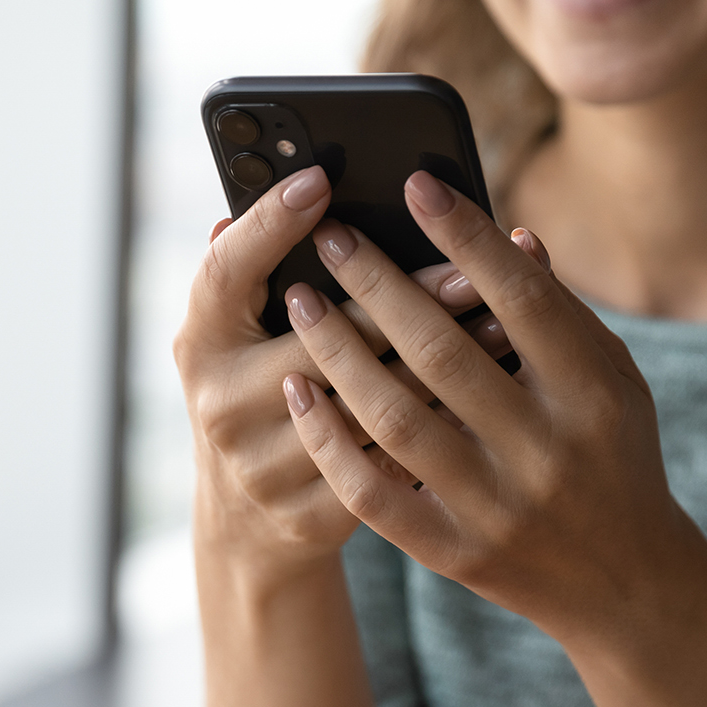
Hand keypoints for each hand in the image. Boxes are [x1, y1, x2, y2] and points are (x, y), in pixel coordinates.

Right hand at [172, 166, 511, 574]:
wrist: (249, 526)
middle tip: (471, 272)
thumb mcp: (248, 334)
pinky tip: (494, 399)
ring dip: (445, 368)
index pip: (226, 269)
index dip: (268, 223)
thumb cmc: (265, 392)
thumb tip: (309, 187)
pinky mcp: (308, 516)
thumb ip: (271, 269)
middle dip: (404, 300)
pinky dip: (447, 428)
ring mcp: (262, 465)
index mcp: (201, 341)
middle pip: (321, 339)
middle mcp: (221, 403)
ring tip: (505, 330)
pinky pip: (391, 465)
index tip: (320, 179)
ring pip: (371, 406)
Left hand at [280, 171, 703, 642]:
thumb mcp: (611, 378)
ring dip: (337, 350)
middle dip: (376, 282)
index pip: (519, 298)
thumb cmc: (612, 452)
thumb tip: (506, 235)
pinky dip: (329, 436)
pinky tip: (300, 389)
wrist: (624, 582)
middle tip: (332, 235)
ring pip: (395, 416)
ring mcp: (496, 507)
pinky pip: (371, 489)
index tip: (415, 186)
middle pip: (441, 350)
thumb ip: (558, 312)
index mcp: (592, 394)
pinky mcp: (453, 551)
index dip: (465, 237)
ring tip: (301, 299)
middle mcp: (546, 451)